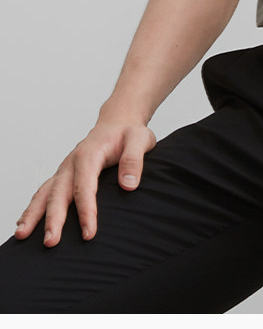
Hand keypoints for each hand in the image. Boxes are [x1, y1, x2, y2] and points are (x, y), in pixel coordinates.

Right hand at [13, 118, 155, 246]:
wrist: (119, 122)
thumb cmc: (128, 132)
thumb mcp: (140, 139)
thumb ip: (134, 159)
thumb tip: (128, 185)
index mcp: (90, 153)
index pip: (85, 185)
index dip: (86, 210)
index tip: (89, 233)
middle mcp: (73, 161)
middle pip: (59, 192)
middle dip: (53, 218)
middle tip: (51, 242)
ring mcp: (66, 169)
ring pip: (45, 192)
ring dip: (34, 214)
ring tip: (22, 235)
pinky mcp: (64, 175)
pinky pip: (44, 192)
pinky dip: (33, 207)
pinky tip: (25, 224)